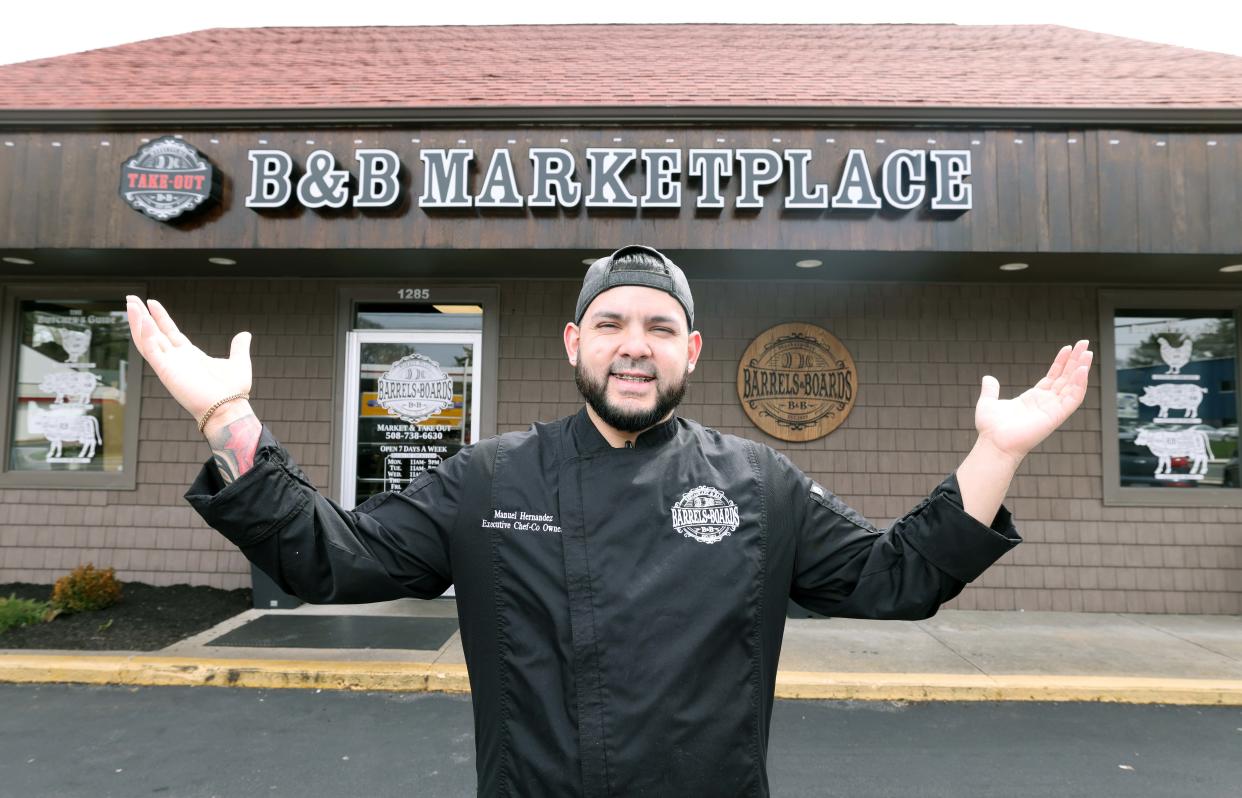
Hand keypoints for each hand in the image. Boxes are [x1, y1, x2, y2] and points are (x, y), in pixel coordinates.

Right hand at [125, 296, 251, 419]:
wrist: (228, 408)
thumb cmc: (232, 392)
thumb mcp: (238, 363)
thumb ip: (239, 348)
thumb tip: (245, 334)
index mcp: (190, 356)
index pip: (170, 332)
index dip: (160, 317)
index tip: (152, 303)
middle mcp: (176, 359)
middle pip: (153, 333)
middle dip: (141, 316)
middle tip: (131, 298)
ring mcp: (169, 365)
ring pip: (146, 340)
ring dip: (137, 322)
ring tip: (131, 304)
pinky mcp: (166, 371)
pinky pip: (151, 351)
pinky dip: (145, 336)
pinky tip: (143, 320)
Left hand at [974, 339, 1091, 460]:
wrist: (994, 443)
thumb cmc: (991, 429)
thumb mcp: (988, 403)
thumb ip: (990, 390)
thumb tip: (988, 378)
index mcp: (1034, 398)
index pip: (1053, 377)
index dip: (1061, 362)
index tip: (1067, 347)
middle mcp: (1046, 403)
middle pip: (1066, 378)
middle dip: (1076, 360)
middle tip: (1084, 343)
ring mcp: (1053, 409)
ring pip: (1073, 386)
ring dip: (1082, 369)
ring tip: (1087, 352)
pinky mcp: (1056, 416)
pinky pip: (1073, 399)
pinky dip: (1080, 385)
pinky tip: (1083, 370)